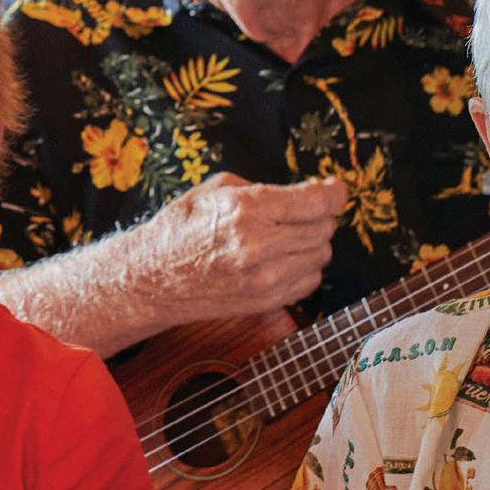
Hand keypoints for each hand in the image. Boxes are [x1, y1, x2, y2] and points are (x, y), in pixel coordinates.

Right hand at [141, 172, 345, 323]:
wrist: (153, 278)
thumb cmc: (181, 229)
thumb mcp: (216, 190)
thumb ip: (264, 189)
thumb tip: (305, 191)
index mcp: (247, 211)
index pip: (316, 202)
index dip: (335, 193)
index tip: (335, 189)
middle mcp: (259, 246)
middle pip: (323, 228)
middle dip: (319, 215)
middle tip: (302, 211)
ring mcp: (264, 279)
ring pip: (321, 255)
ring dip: (312, 242)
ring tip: (287, 236)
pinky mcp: (266, 301)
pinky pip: (310, 281)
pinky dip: (305, 267)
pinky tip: (283, 259)